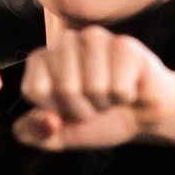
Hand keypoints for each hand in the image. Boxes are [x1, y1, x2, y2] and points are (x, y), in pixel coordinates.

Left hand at [12, 26, 174, 150]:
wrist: (141, 117)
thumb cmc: (97, 119)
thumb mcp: (57, 136)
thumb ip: (33, 133)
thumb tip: (49, 121)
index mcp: (41, 59)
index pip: (35, 90)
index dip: (54, 110)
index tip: (68, 109)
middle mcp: (65, 41)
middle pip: (65, 87)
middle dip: (82, 109)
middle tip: (93, 104)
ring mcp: (96, 38)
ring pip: (94, 86)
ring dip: (104, 103)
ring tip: (110, 96)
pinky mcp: (125, 45)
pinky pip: (119, 86)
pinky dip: (124, 97)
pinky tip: (128, 88)